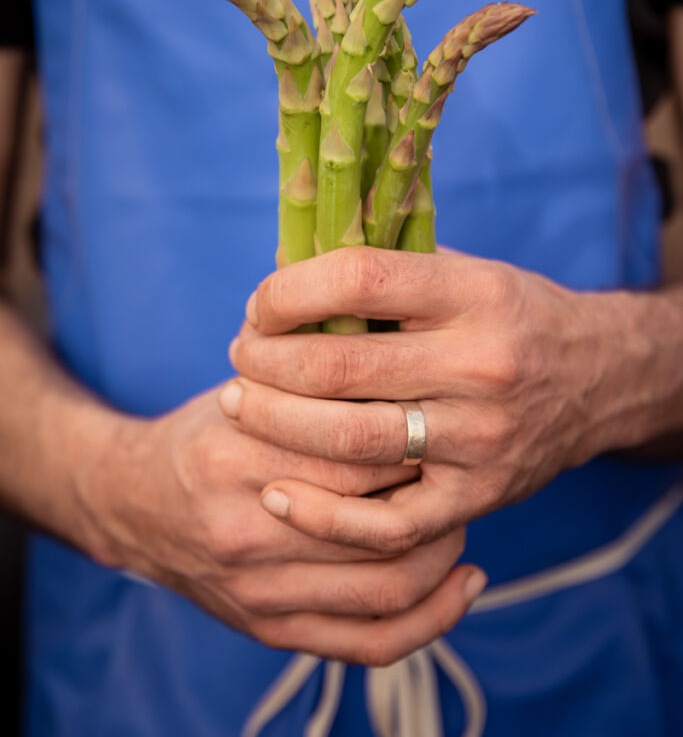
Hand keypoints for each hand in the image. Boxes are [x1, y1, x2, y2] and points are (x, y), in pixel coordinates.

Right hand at [81, 386, 483, 664]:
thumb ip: (307, 371)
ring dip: (443, 547)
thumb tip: (393, 335)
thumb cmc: (208, 433)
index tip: (444, 406)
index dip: (414, 426)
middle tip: (464, 457)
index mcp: (237, 456)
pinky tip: (465, 582)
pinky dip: (432, 618)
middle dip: (436, 486)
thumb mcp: (242, 384)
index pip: (356, 445)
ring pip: (388, 585)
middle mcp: (247, 530)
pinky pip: (372, 641)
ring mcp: (260, 590)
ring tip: (461, 511)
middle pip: (378, 515)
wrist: (135, 502)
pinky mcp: (271, 629)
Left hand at [228, 246, 636, 553]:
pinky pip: (386, 525)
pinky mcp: (477, 497)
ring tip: (239, 403)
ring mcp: (480, 438)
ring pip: (349, 441)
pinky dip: (321, 517)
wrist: (598, 380)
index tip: (261, 305)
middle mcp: (481, 365)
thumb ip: (384, 264)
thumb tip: (282, 258)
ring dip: (273, 423)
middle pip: (339, 368)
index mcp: (473, 294)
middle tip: (240, 355)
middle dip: (265, 361)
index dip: (288, 292)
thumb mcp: (462, 269)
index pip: (358, 279)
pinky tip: (276, 493)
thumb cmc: (510, 316)